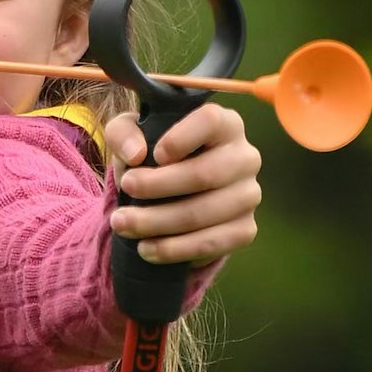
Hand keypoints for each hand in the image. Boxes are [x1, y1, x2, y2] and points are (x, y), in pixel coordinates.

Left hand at [105, 103, 261, 266]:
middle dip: (157, 186)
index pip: (211, 122)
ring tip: (123, 224)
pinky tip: (147, 248)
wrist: (172, 196)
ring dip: (156, 222)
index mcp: (225, 125)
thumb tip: (135, 155)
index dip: (180, 138)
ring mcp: (249, 195)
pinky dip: (174, 249)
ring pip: (203, 213)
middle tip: (124, 190)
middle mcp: (245, 157)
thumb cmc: (153, 156)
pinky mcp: (245, 229)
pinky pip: (210, 244)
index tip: (154, 155)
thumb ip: (123, 134)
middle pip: (204, 174)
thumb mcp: (131, 137)